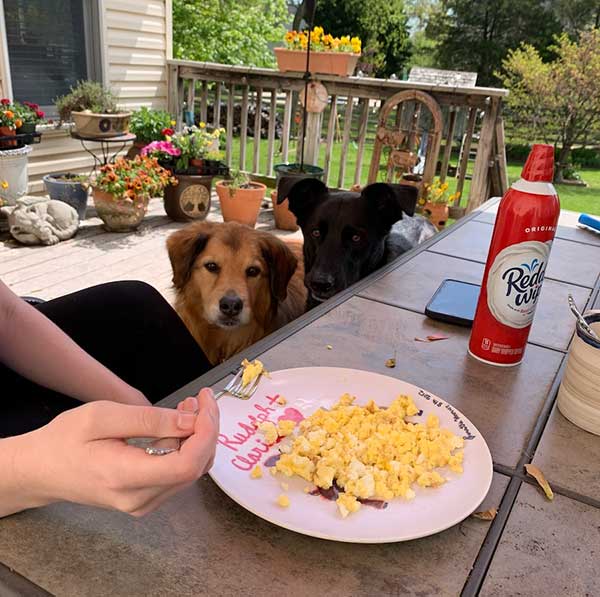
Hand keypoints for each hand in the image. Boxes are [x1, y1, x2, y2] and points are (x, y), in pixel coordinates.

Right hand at [14, 388, 218, 516]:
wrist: (41, 470)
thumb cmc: (65, 440)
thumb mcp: (103, 416)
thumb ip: (149, 420)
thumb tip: (192, 422)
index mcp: (126, 477)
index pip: (188, 465)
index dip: (206, 432)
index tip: (206, 403)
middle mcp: (139, 499)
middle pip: (195, 467)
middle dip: (206, 429)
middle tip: (200, 399)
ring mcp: (143, 503)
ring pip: (191, 471)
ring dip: (198, 437)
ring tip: (188, 407)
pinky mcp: (145, 498)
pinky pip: (178, 474)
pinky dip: (186, 447)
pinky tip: (177, 425)